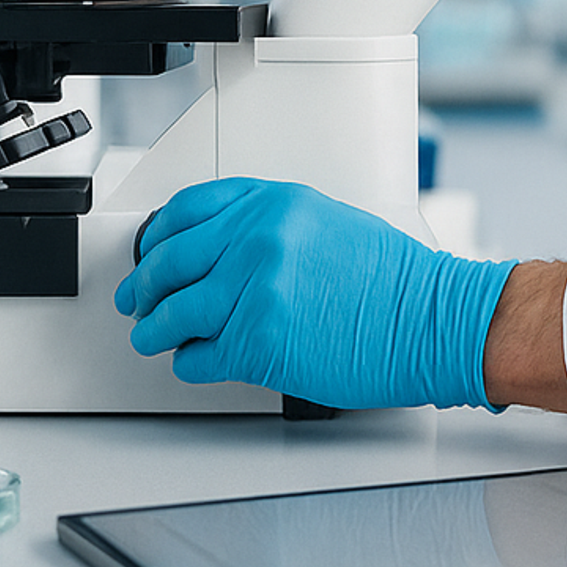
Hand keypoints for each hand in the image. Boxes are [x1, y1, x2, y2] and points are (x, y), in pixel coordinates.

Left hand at [114, 178, 516, 409]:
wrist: (429, 319)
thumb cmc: (393, 279)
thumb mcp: (326, 222)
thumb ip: (268, 227)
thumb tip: (219, 249)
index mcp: (272, 204)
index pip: (186, 211)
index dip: (157, 236)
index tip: (150, 251)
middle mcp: (257, 239)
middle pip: (169, 261)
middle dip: (144, 286)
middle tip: (137, 300)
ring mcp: (254, 290)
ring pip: (172, 312)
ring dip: (155, 329)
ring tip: (153, 336)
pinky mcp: (257, 342)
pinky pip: (197, 355)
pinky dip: (188, 362)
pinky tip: (193, 360)